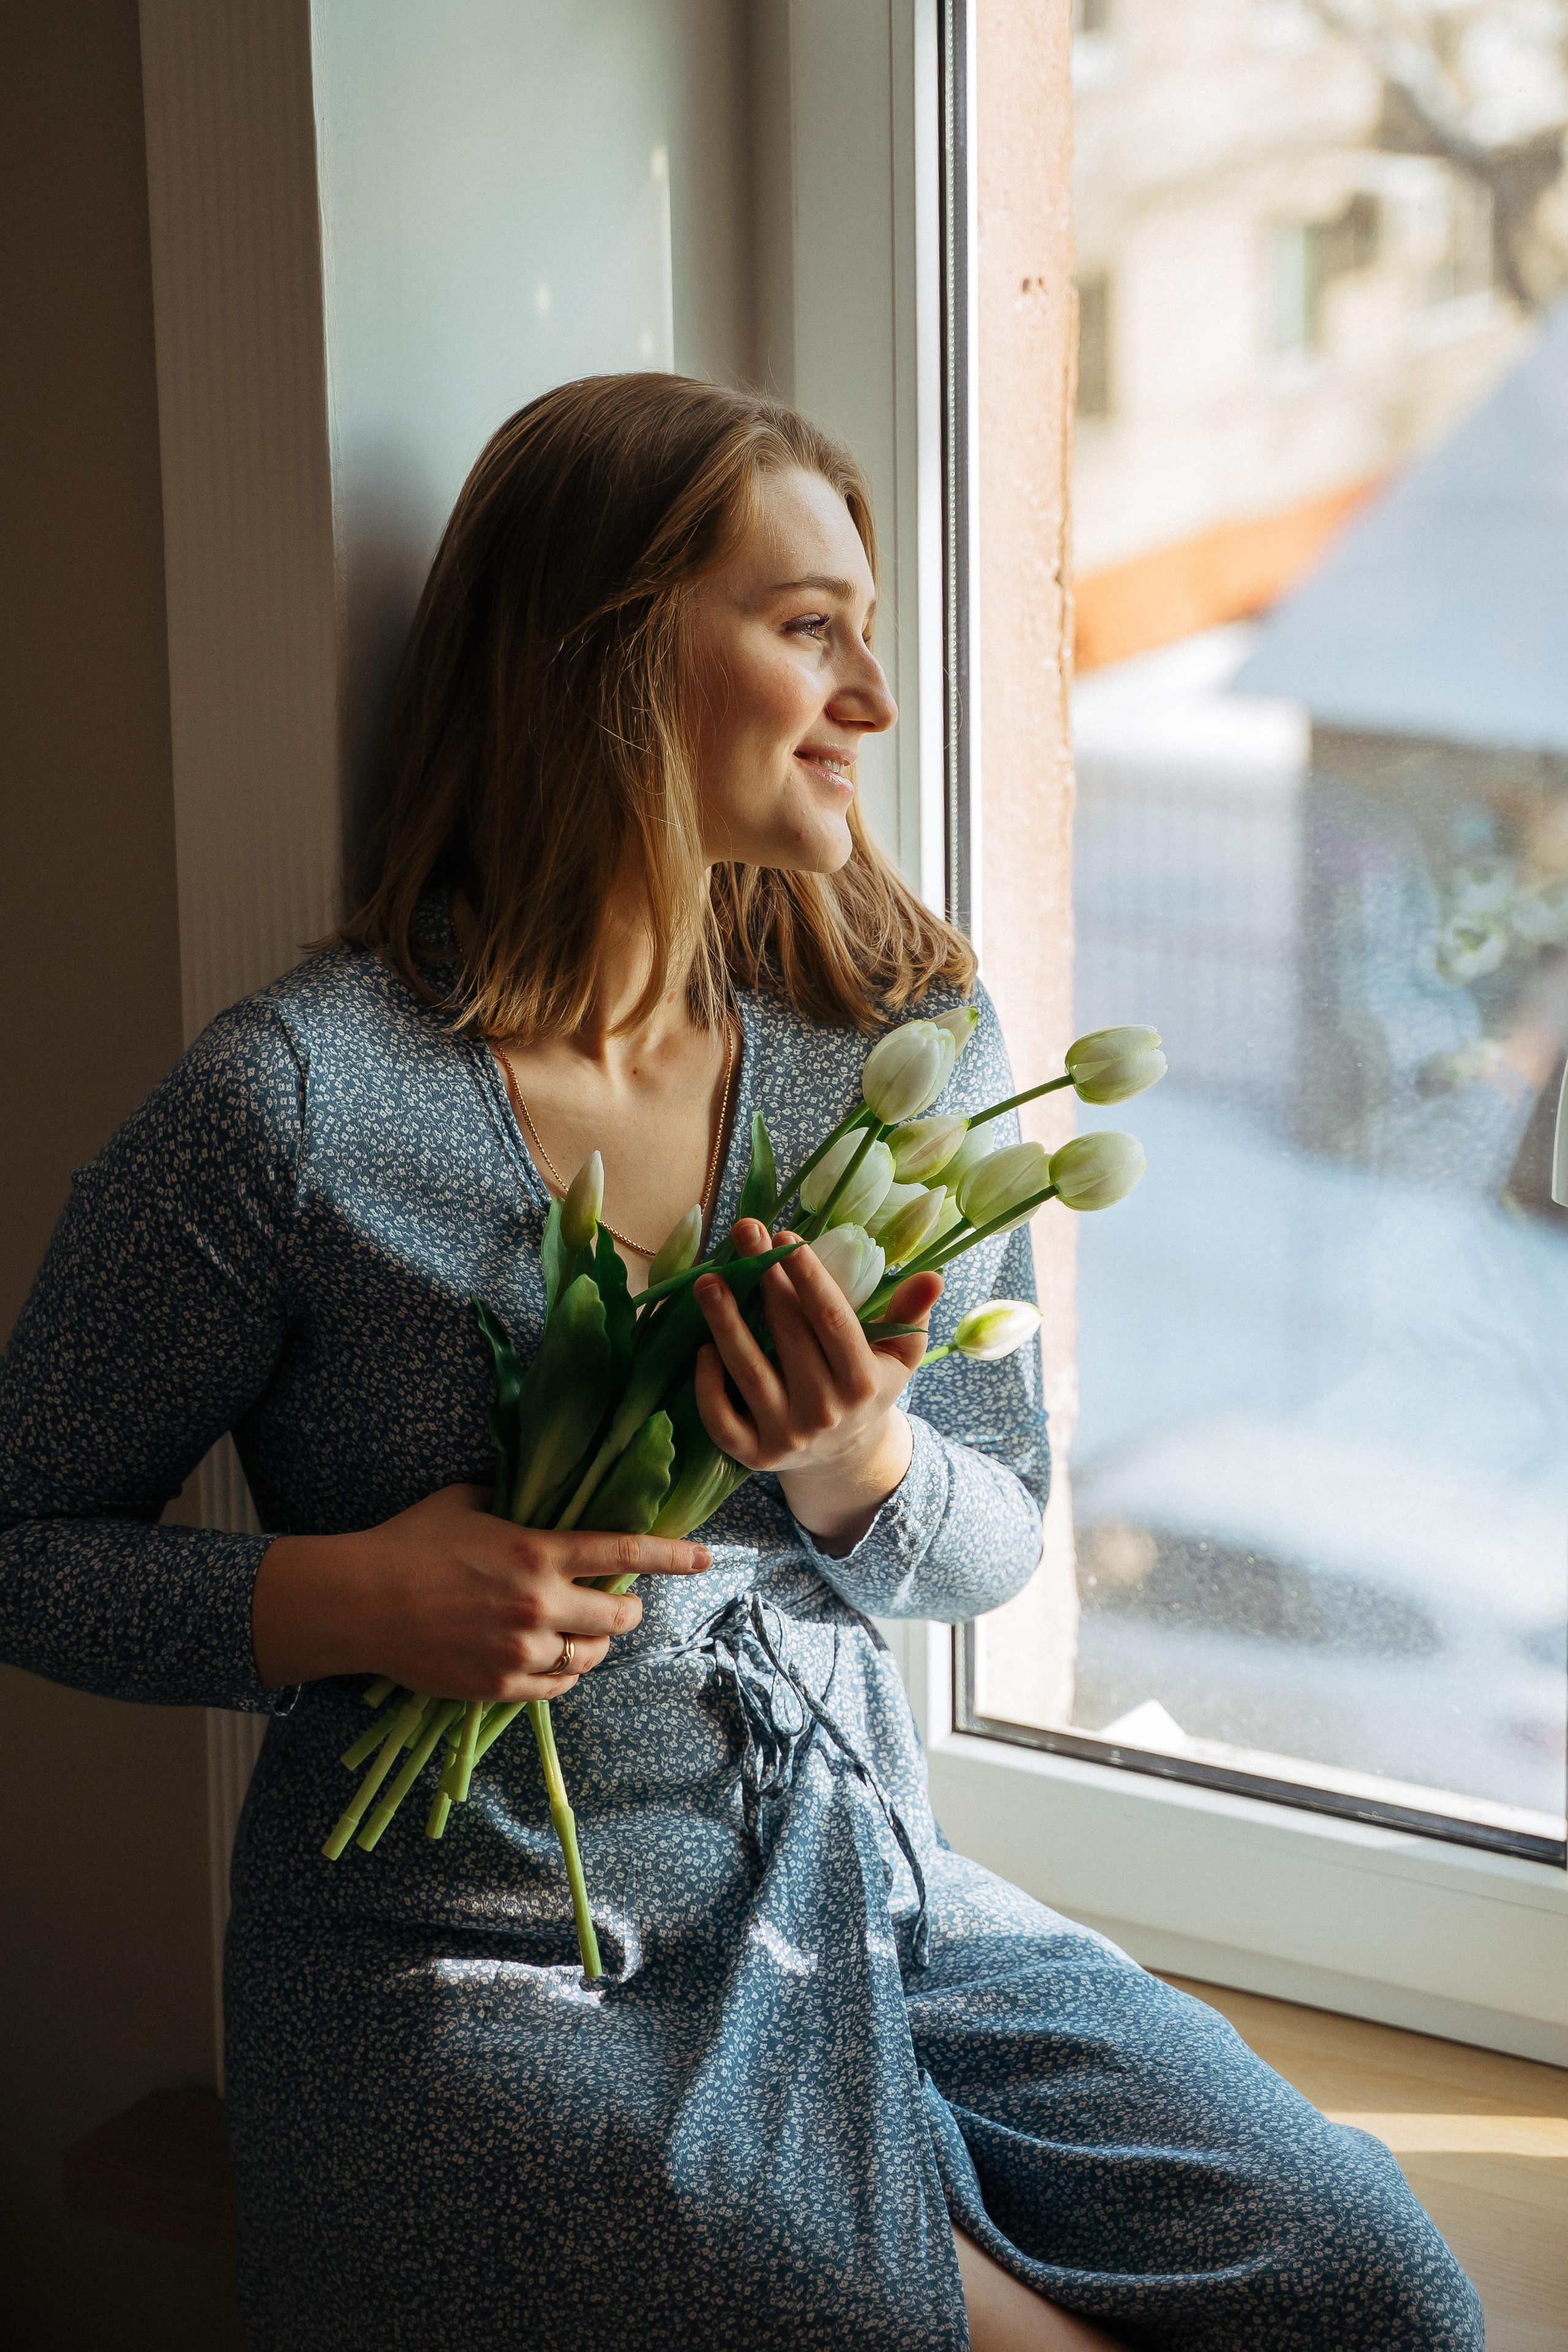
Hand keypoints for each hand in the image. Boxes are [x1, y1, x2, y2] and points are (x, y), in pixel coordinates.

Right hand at [251, 1482, 710, 1696]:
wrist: (360, 1602)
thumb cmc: (411, 1541)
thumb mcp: (468, 1501)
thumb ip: (514, 1498)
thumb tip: (542, 1491)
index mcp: (538, 1552)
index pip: (625, 1553)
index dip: (672, 1555)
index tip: (706, 1557)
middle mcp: (539, 1604)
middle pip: (619, 1617)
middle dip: (624, 1610)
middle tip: (613, 1604)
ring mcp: (521, 1651)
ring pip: (590, 1658)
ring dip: (591, 1644)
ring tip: (574, 1632)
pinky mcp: (500, 1687)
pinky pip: (556, 1690)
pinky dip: (559, 1674)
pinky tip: (544, 1658)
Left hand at [693, 1219, 941, 1550]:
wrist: (842, 1459)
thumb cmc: (866, 1389)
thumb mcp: (898, 1357)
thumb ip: (910, 1316)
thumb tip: (932, 1276)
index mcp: (863, 1383)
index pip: (832, 1321)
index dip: (808, 1277)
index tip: (786, 1236)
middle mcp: (825, 1412)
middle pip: (788, 1336)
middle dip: (764, 1279)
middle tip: (744, 1232)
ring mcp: (787, 1436)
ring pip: (749, 1373)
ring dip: (724, 1323)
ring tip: (708, 1281)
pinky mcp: (753, 1456)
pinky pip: (721, 1420)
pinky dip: (708, 1384)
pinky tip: (701, 1347)